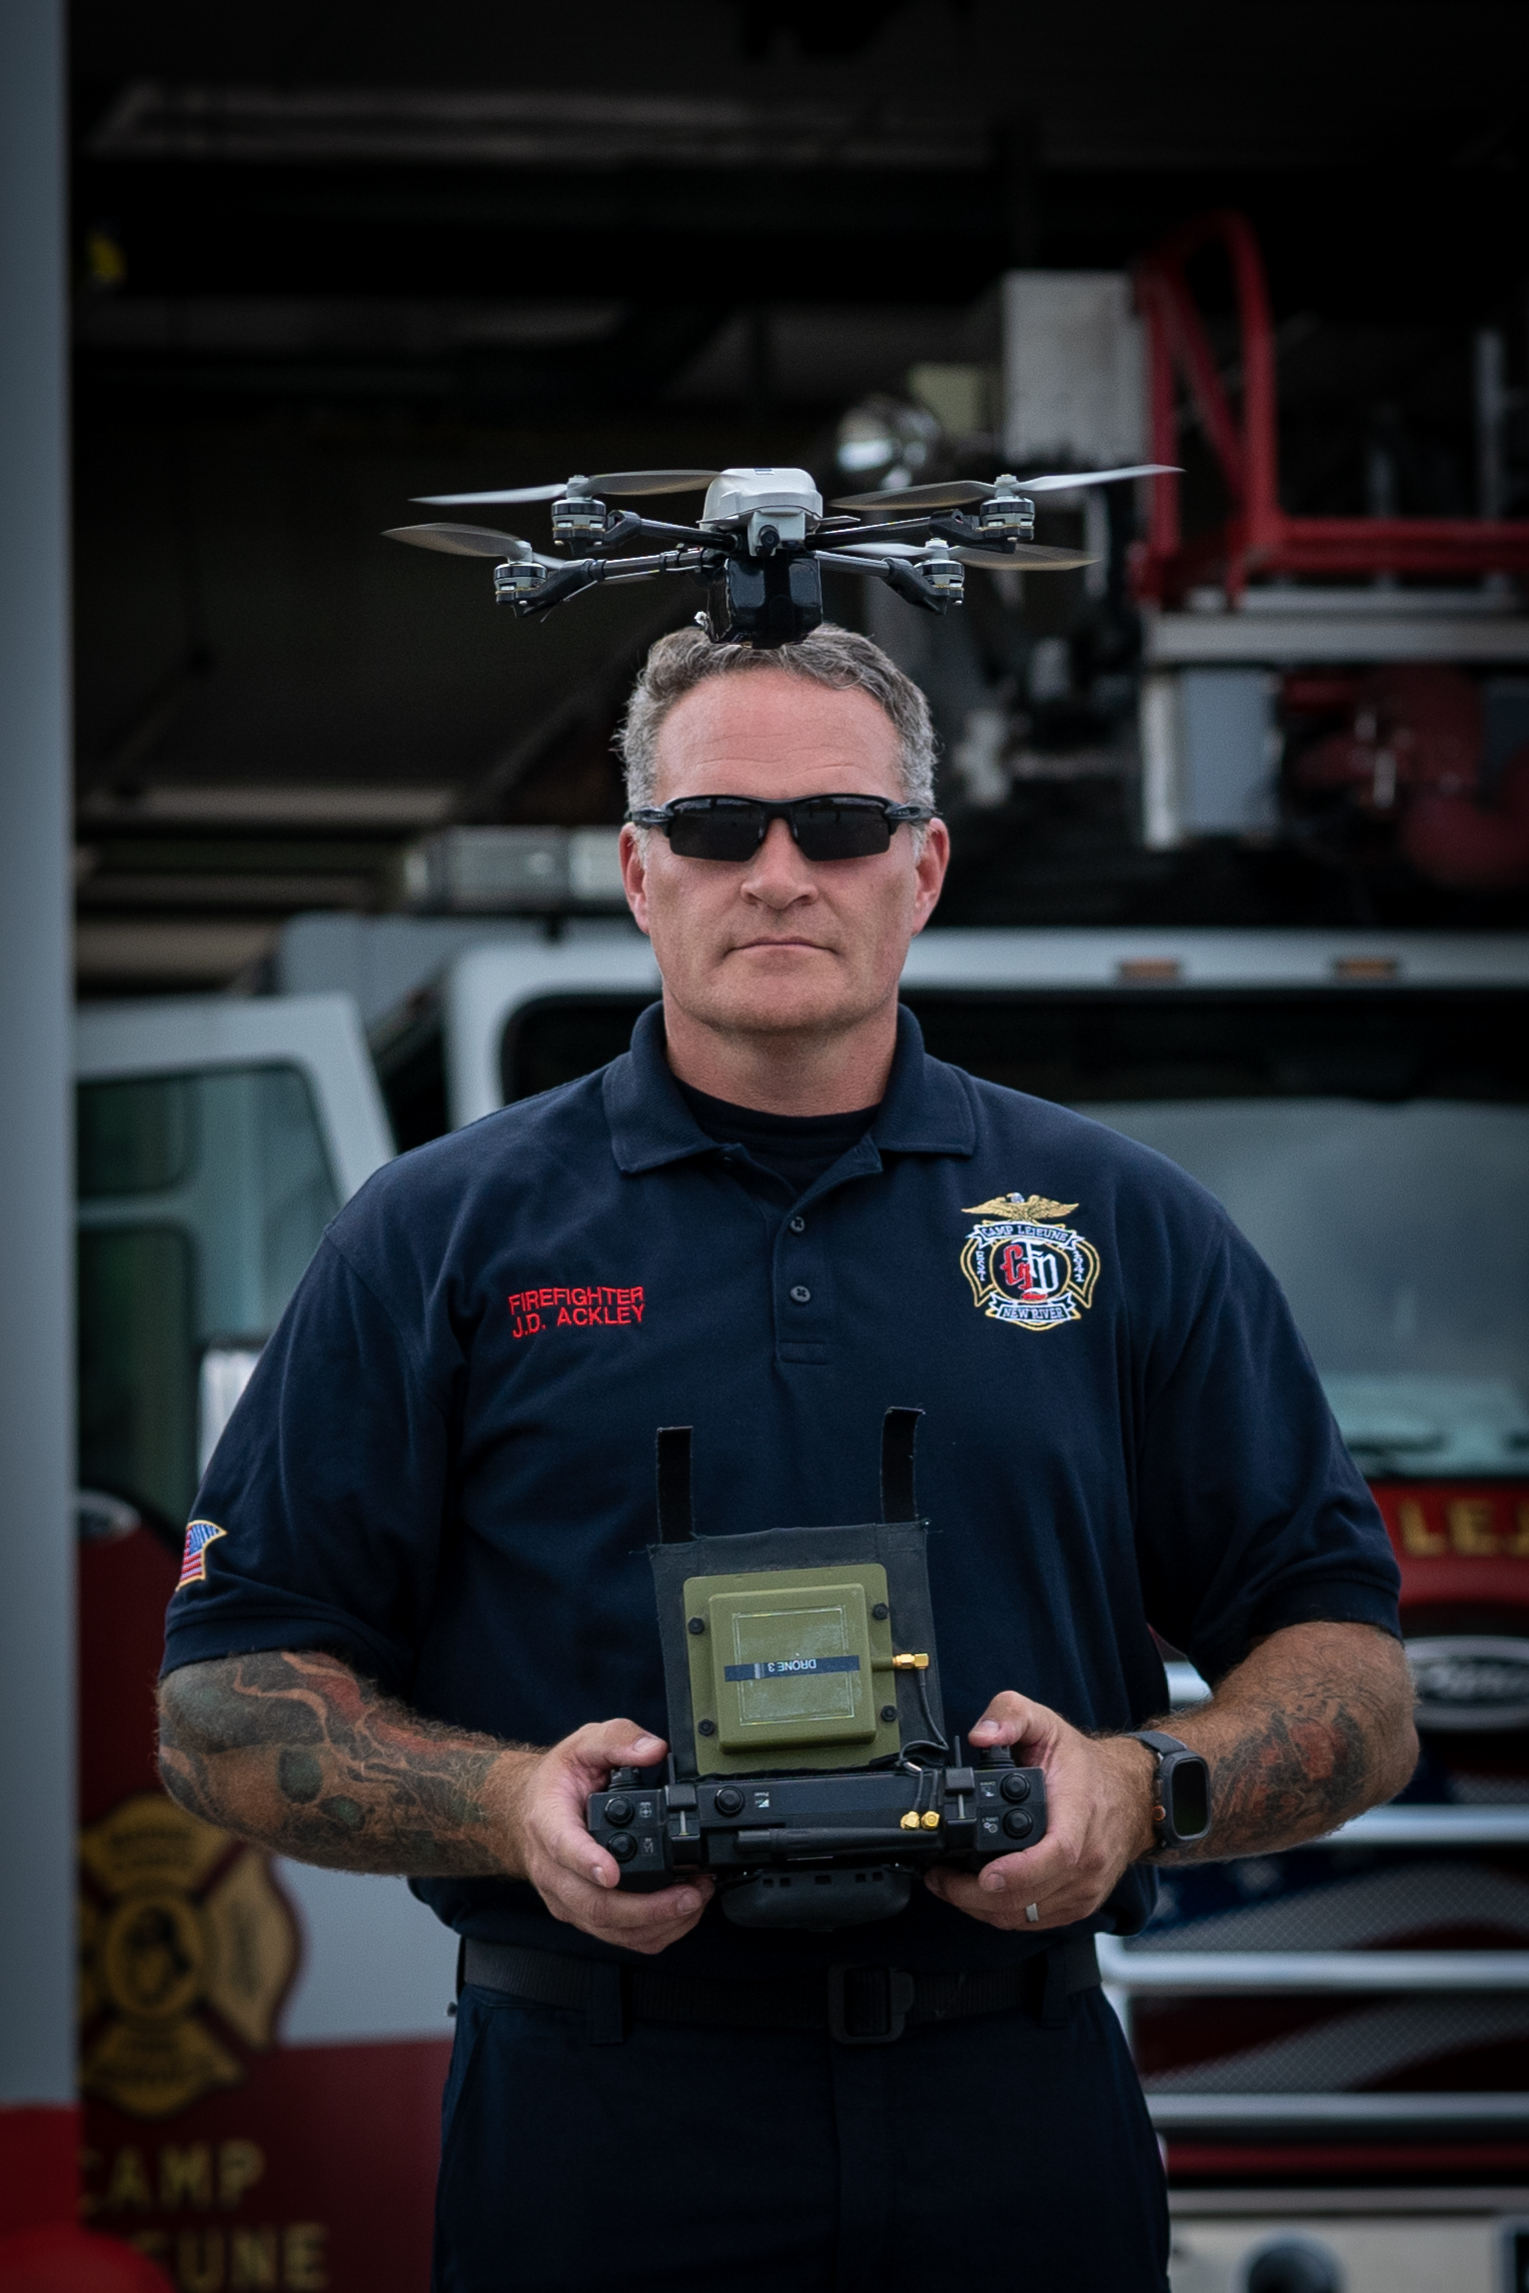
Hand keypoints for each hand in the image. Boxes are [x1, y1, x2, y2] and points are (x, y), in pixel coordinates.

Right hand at [498, 1718, 712, 1955]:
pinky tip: (679, 1914)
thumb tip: (653, 1749)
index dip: (588, 1862)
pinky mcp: (581, 1914)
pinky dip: (652, 1933)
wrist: (530, 1809)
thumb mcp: (584, 1743)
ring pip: (607, 1928)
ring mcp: (566, 1897)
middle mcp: (553, 1869)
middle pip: (593, 1904)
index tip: (612, 1872)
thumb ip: (618, 1739)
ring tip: (694, 1901)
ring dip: (656, 1923)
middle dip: (646, 1907)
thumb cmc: (558, 1781)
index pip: (563, 1847)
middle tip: (688, 1894)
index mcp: (548, 1822)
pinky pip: (615, 1937)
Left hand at [924, 1692, 1155, 1931]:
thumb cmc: (1084, 1767)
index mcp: (1079, 1816)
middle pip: (1029, 1896)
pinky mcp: (1078, 1905)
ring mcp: (1084, 1888)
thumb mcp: (1046, 1724)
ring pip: (1025, 1916)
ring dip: (980, 1907)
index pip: (1056, 1854)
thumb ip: (1010, 1716)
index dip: (1019, 1872)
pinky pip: (1033, 1921)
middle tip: (938, 1877)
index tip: (985, 1875)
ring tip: (948, 1884)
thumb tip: (981, 1735)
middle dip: (973, 1894)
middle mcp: (1087, 1860)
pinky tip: (976, 1893)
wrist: (1130, 1796)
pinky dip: (999, 1912)